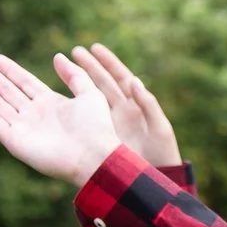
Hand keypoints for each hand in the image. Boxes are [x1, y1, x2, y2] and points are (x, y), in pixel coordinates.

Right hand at [0, 50, 124, 187]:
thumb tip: (58, 56)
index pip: (23, 82)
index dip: (8, 69)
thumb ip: (74, 75)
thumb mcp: (89, 94)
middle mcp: (34, 115)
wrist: (95, 157)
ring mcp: (23, 128)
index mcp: (50, 104)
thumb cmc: (97, 128)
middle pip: (4, 89)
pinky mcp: (15, 142)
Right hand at [65, 44, 182, 167]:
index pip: (121, 78)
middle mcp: (124, 111)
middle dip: (90, 66)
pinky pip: (87, 118)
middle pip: (104, 83)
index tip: (94, 47)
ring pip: (93, 97)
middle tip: (74, 51)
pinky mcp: (102, 136)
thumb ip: (149, 104)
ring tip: (67, 66)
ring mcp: (111, 123)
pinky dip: (77, 106)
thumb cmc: (162, 156)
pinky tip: (63, 98)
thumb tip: (135, 79)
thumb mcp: (159, 129)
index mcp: (138, 106)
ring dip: (81, 81)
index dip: (108, 63)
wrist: (156, 179)